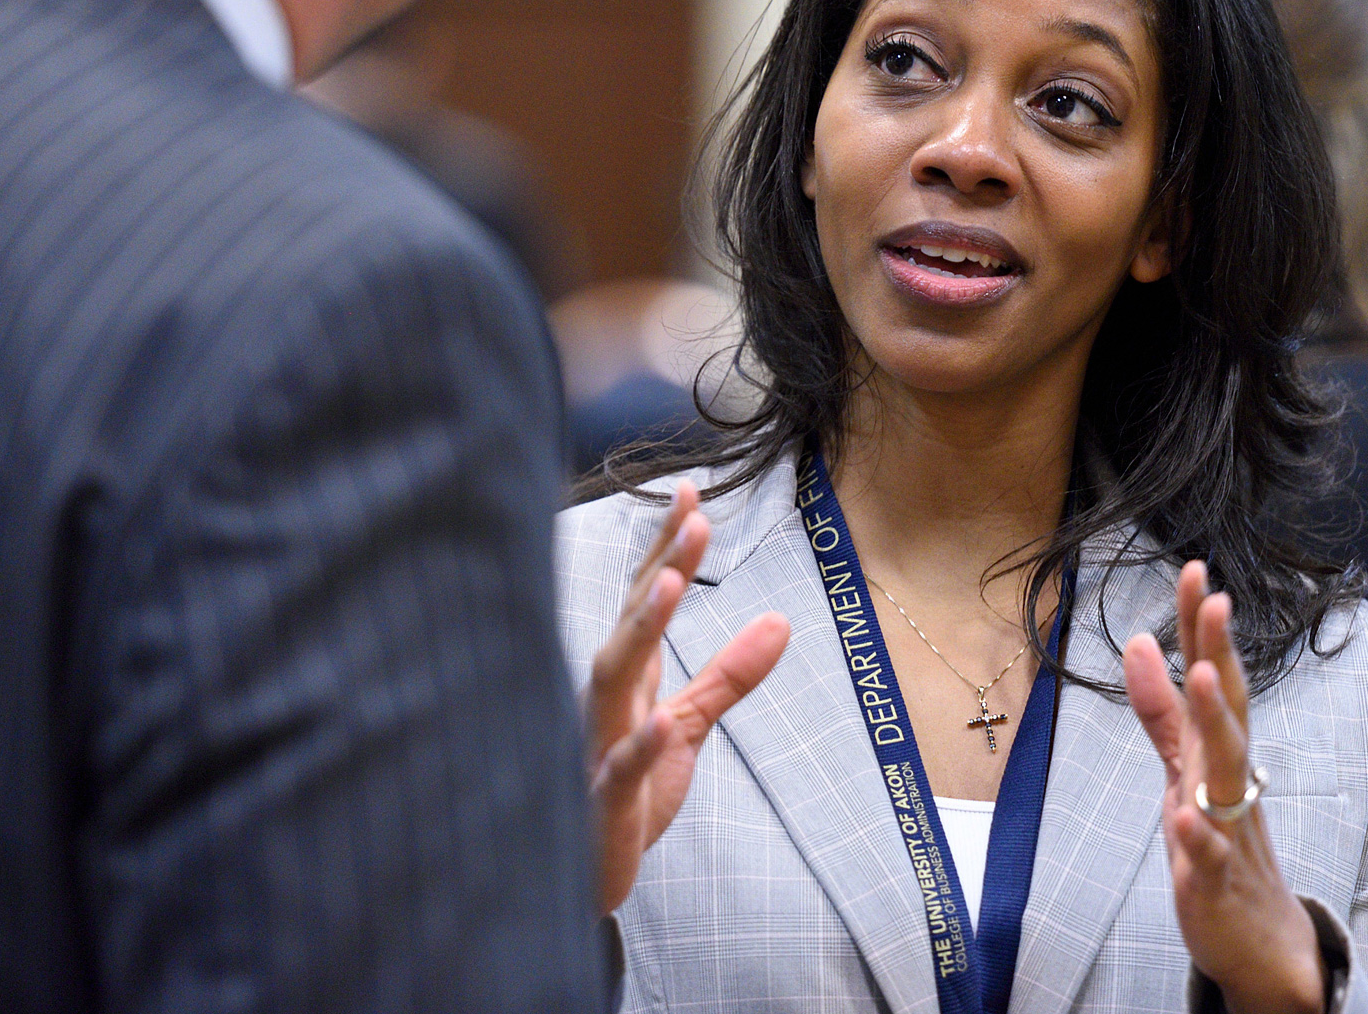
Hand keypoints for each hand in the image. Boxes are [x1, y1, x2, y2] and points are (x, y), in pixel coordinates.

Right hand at [584, 482, 789, 913]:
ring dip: (640, 631)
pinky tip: (662, 722)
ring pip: (614, 680)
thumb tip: (779, 620)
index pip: (645, 601)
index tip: (691, 491)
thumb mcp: (690, 727)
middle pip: (631, 623)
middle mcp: (607, 701)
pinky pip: (619, 768)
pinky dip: (640, 745)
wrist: (588, 876)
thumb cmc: (628, 795)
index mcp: (627, 680)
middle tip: (695, 517)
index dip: (668, 548)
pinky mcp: (604, 800)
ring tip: (668, 583)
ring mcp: (599, 746)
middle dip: (661, 569)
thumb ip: (729, 675)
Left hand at [1123, 562, 1327, 1013]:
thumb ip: (1161, 710)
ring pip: (1228, 772)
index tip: (1196, 569)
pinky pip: (1210, 856)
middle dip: (1222, 653)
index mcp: (1218, 750)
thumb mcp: (1182, 768)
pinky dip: (1199, 836)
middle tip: (1217, 598)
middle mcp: (1229, 779)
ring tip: (1207, 677)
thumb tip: (1142, 642)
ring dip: (1218, 724)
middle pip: (1230, 710)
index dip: (1202, 626)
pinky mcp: (1216, 880)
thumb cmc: (1218, 840)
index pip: (1214, 676)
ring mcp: (1227, 828)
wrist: (1258, 939)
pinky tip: (1183, 814)